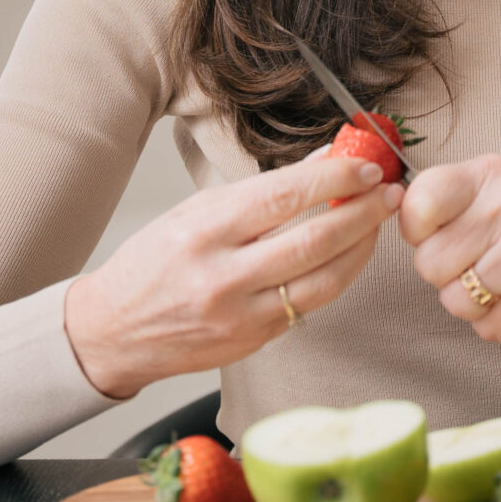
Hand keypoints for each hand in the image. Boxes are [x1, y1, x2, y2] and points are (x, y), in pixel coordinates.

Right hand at [63, 151, 402, 398]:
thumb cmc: (152, 263)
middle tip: (388, 193)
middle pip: (313, 240)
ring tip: (378, 223)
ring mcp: (240, 314)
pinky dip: (336, 277)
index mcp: (204, 230)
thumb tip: (322, 160)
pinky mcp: (253, 342)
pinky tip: (349, 256)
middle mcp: (223, 275)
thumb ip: (261, 189)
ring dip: (361, 248)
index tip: (365, 167)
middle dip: (362, 213)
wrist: (113, 330)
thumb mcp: (195, 210)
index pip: (284, 196)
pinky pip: (309, 306)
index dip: (334, 180)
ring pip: (323, 280)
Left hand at [399, 154, 500, 344]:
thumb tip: (390, 207)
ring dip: (473, 304)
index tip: (440, 236)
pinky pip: (486, 326)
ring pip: (453, 300)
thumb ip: (446, 203)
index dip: (418, 232)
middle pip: (428, 262)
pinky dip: (498, 324)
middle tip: (482, 265)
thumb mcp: (495, 198)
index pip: (418, 202)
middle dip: (447, 276)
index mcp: (491, 174)